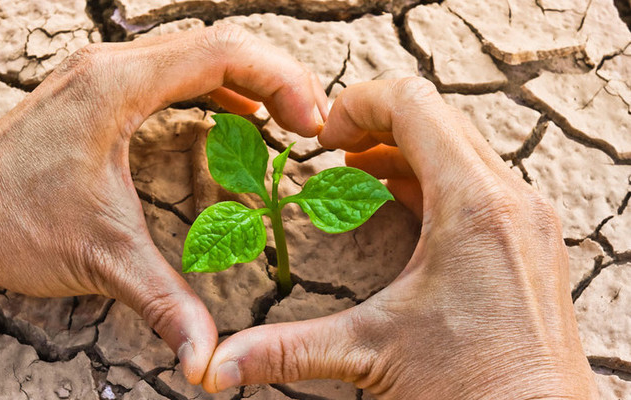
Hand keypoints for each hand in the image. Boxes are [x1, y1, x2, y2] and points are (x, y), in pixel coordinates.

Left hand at [0, 25, 327, 383]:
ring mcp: (101, 74)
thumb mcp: (104, 261)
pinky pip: (173, 72)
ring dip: (248, 79)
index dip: (280, 81)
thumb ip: (167, 304)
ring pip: (195, 52)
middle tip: (309, 121)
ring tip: (284, 116)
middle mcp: (110, 66)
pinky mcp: (97, 92)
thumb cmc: (9, 224)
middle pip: (217, 43)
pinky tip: (234, 116)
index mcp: (117, 87)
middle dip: (274, 77)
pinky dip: (216, 89)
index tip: (311, 122)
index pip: (222, 54)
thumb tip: (208, 360)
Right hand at [201, 79, 597, 397]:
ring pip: (461, 146)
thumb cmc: (471, 389)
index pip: (414, 105)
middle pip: (439, 117)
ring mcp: (527, 218)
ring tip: (358, 164)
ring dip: (405, 146)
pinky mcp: (530, 238)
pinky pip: (478, 179)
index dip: (359, 103)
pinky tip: (400, 193)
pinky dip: (433, 174)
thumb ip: (286, 349)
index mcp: (474, 206)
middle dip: (377, 120)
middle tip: (334, 144)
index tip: (324, 134)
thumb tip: (217, 366)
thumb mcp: (370, 352)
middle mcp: (511, 200)